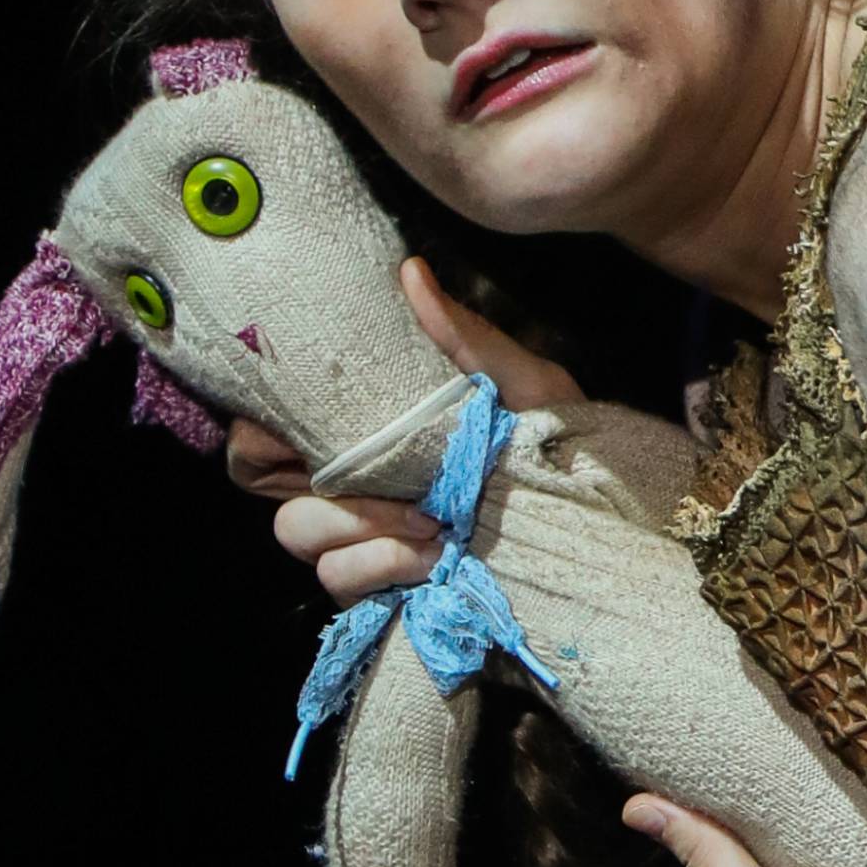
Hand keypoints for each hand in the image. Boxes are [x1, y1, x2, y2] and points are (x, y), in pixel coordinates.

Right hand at [230, 257, 589, 608]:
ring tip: (433, 524)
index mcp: (371, 440)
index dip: (263, 429)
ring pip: (300, 533)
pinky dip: (379, 565)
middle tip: (404, 485)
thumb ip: (465, 338)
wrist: (603, 530)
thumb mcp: (524, 386)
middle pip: (270, 485)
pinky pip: (339, 578)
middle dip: (324, 483)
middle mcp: (354, 494)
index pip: (270, 435)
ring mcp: (364, 547)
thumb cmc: (560, 452)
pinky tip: (433, 556)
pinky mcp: (381, 595)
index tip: (304, 420)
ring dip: (358, 527)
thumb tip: (412, 271)